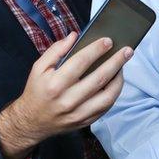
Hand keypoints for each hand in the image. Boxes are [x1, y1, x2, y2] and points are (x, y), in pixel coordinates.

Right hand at [0, 32, 130, 158]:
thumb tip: (74, 36)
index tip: (108, 40)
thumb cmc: (36, 91)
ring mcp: (78, 113)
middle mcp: (68, 100)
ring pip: (108, 96)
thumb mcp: (38, 68)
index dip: (97, 49)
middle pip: (99, 78)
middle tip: (127, 50)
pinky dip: (114, 93)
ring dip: (119, 79)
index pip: (81, 62)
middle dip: (116, 62)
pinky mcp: (85, 122)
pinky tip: (115, 82)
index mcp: (55, 84)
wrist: (31, 122)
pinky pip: (106, 107)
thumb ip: (55, 50)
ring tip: (122, 67)